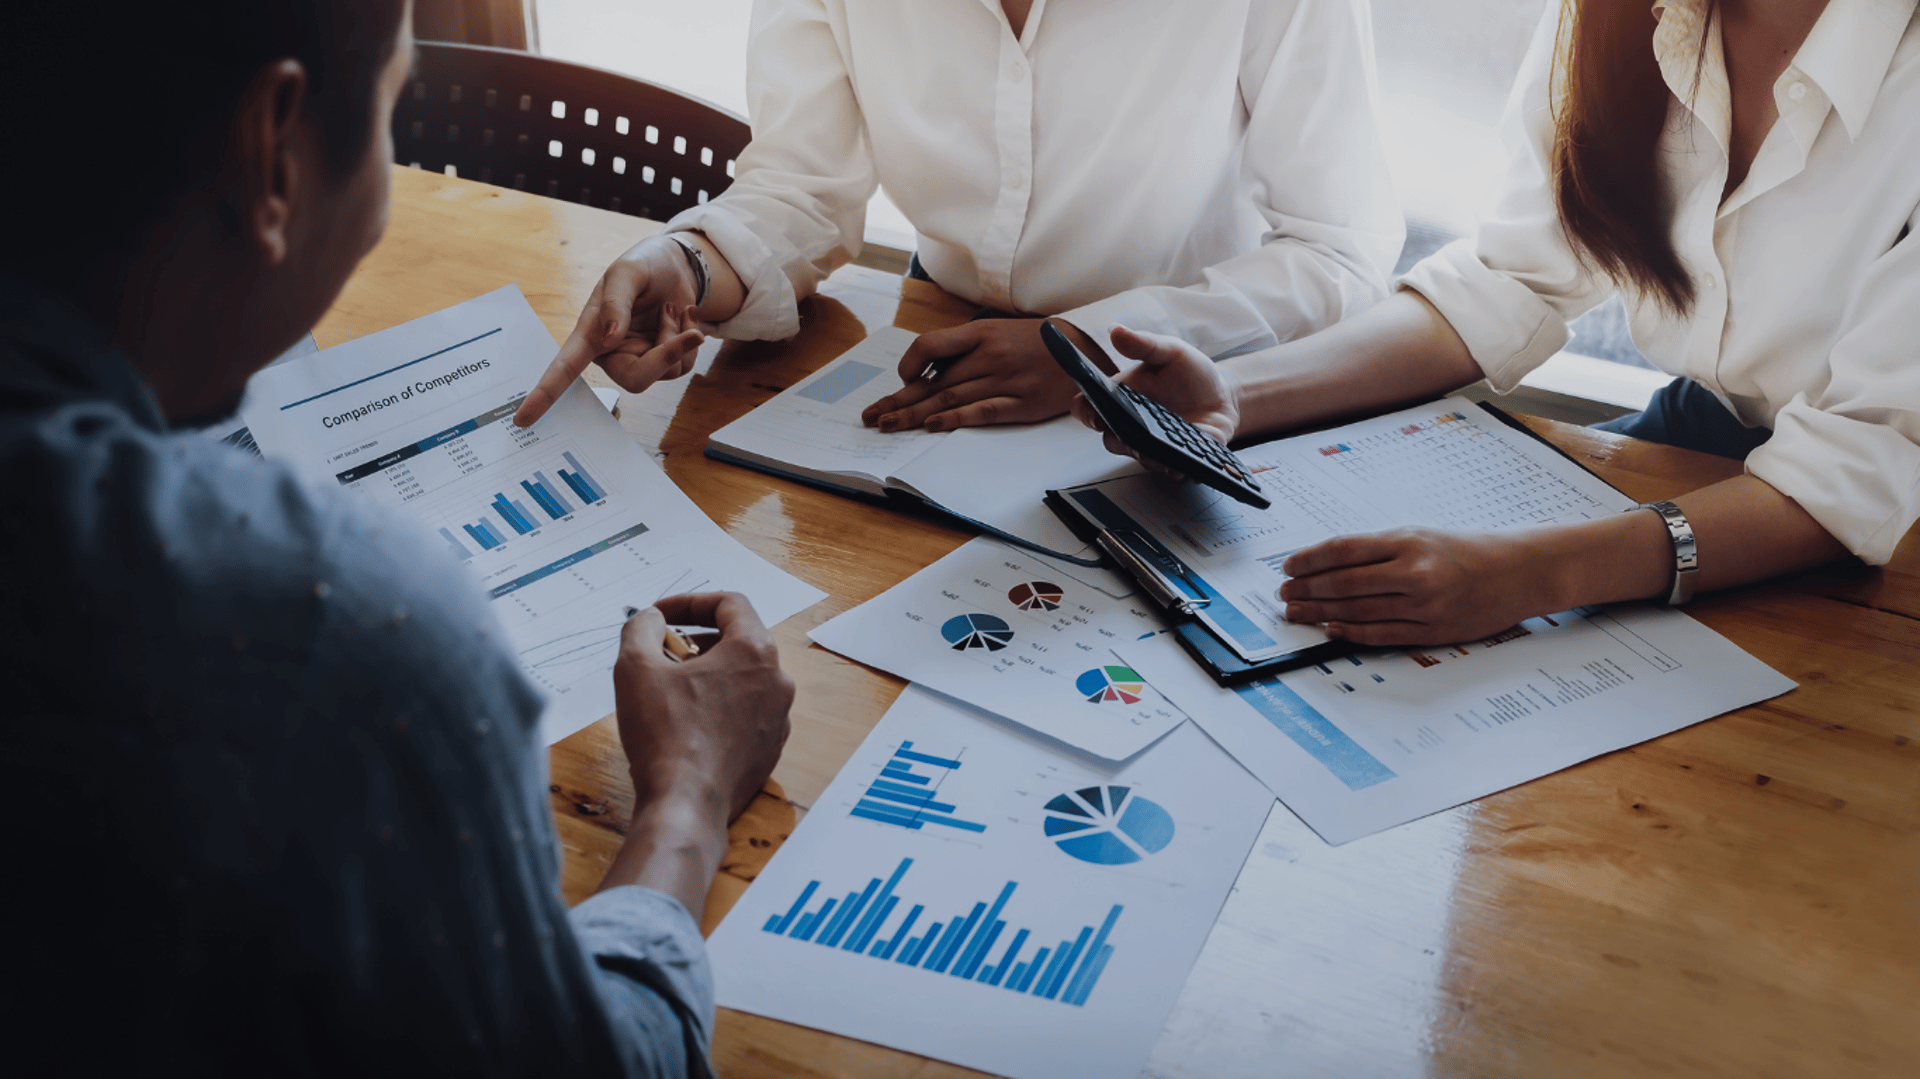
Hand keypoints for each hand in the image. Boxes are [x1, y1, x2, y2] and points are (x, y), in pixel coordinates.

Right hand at [513, 235, 706, 425]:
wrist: (673, 266)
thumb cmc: (641, 267)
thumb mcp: (626, 273)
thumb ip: (617, 303)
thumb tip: (611, 338)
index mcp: (590, 334)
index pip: (564, 368)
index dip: (545, 394)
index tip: (523, 418)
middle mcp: (612, 353)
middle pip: (636, 379)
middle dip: (666, 357)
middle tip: (689, 332)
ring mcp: (639, 359)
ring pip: (667, 371)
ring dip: (679, 337)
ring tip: (670, 309)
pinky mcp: (664, 360)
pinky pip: (684, 365)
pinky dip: (690, 338)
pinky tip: (682, 315)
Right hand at [612, 592, 793, 822]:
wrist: (687, 804)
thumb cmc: (665, 734)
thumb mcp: (636, 666)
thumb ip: (642, 627)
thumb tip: (651, 619)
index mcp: (755, 651)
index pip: (729, 604)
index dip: (689, 602)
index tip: (660, 615)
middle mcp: (778, 681)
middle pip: (739, 640)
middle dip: (697, 640)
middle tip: (662, 653)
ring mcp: (779, 718)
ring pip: (743, 679)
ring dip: (708, 674)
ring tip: (670, 689)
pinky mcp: (770, 749)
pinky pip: (746, 713)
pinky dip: (719, 706)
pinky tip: (687, 723)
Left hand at [859, 318, 1081, 431]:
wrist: (1084, 350)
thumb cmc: (1037, 342)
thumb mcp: (999, 331)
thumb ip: (967, 348)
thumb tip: (931, 372)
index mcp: (980, 333)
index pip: (930, 346)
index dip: (909, 366)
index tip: (901, 382)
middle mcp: (989, 355)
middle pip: (933, 382)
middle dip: (899, 401)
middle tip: (872, 416)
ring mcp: (1005, 379)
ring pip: (950, 398)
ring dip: (915, 414)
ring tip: (890, 425)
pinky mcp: (1021, 403)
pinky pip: (982, 411)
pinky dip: (955, 419)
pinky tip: (933, 426)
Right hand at [1070, 326, 1238, 468]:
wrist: (1222, 395)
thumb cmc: (1189, 373)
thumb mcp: (1170, 351)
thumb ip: (1144, 344)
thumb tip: (1117, 330)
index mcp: (1121, 399)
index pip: (1089, 409)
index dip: (1086, 414)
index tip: (1095, 413)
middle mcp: (1131, 427)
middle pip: (1112, 441)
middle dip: (1120, 439)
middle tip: (1131, 433)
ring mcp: (1153, 446)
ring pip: (1140, 459)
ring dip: (1148, 456)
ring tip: (1161, 449)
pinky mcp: (1177, 459)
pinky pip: (1171, 469)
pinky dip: (1176, 467)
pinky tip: (1183, 460)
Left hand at [1278, 528, 1563, 646]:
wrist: (1518, 572)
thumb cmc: (1465, 551)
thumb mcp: (1420, 535)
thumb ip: (1377, 549)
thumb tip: (1326, 563)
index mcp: (1407, 542)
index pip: (1343, 551)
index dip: (1309, 560)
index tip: (1287, 567)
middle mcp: (1414, 572)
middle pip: (1345, 583)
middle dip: (1307, 590)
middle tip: (1284, 595)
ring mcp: (1425, 604)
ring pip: (1359, 611)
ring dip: (1321, 613)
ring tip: (1297, 613)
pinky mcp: (1434, 631)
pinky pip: (1383, 635)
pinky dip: (1352, 632)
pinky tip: (1331, 629)